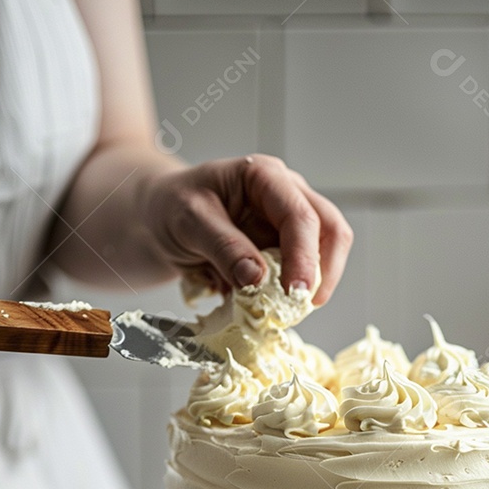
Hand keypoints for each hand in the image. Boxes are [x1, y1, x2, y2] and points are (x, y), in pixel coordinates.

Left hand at [140, 154, 352, 304]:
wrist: (158, 218)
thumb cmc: (171, 206)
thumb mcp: (188, 220)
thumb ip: (224, 246)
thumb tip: (257, 278)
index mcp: (265, 177)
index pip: (301, 216)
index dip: (305, 257)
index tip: (295, 293)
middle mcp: (287, 197)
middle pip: (330, 231)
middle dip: (322, 272)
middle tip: (301, 307)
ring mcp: (288, 226)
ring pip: (324, 256)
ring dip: (309, 287)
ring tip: (281, 311)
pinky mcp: (282, 253)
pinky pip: (299, 276)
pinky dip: (288, 296)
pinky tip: (265, 308)